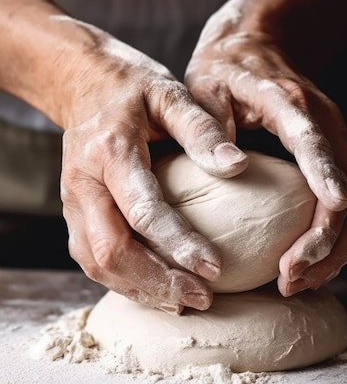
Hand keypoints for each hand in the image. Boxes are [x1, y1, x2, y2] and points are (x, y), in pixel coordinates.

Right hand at [57, 18, 247, 312]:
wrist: (82, 82)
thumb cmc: (133, 88)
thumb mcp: (170, 93)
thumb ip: (201, 130)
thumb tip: (238, 166)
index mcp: (109, 151)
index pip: (143, 212)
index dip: (178, 245)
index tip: (214, 270)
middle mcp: (83, 183)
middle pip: (110, 251)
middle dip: (157, 283)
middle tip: (202, 298)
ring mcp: (72, 201)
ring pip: (96, 263)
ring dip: (139, 290)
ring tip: (183, 301)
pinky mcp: (73, 212)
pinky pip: (92, 258)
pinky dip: (124, 280)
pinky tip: (156, 287)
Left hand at [185, 13, 346, 295]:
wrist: (254, 42)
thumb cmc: (223, 69)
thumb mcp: (205, 87)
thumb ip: (212, 125)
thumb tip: (229, 169)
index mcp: (292, 105)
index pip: (317, 146)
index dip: (325, 181)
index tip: (324, 223)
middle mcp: (327, 124)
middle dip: (329, 242)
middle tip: (292, 280)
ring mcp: (336, 140)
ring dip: (338, 248)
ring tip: (300, 282)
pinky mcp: (334, 155)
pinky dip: (337, 237)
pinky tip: (312, 261)